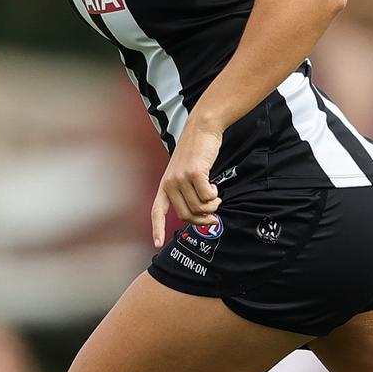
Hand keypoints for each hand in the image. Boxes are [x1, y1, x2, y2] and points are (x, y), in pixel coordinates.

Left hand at [150, 123, 222, 247]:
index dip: (157, 228)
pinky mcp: (194, 173)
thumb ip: (187, 191)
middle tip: (214, 213)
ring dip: (212, 205)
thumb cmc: (196, 151)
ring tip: (215, 196)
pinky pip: (207, 197)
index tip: (158, 244)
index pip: (157, 211)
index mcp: (164, 184)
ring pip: (199, 207)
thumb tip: (202, 214)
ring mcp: (181, 178)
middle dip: (202, 218)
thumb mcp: (185, 172)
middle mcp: (170, 183)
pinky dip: (214, 195)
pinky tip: (214, 187)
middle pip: (186, 214)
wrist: (202, 128)